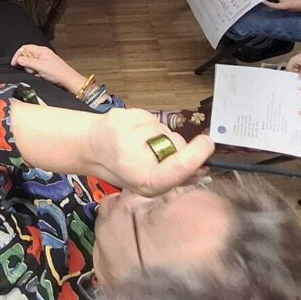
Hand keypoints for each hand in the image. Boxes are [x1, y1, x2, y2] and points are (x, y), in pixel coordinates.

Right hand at [12, 45, 84, 93]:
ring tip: (38, 73)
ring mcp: (42, 61)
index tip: (14, 63)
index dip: (18, 55)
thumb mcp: (41, 66)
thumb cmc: (58, 72)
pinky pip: (34, 70)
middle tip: (32, 70)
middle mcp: (41, 54)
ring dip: (31, 70)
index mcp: (41, 50)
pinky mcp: (43, 68)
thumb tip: (18, 59)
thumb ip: (28, 62)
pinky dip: (35, 73)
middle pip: (26, 57)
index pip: (25, 48)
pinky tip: (40, 76)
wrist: (68, 81)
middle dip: (26, 65)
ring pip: (29, 64)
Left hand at [87, 109, 214, 196]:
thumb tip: (203, 168)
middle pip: (177, 144)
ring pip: (163, 128)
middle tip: (157, 151)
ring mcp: (125, 135)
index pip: (178, 167)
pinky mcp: (121, 117)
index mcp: (145, 182)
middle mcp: (134, 160)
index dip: (197, 154)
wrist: (92, 148)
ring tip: (139, 142)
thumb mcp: (151, 182)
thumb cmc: (124, 168)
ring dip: (159, 134)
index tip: (208, 142)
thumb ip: (176, 177)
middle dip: (176, 145)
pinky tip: (133, 131)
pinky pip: (150, 117)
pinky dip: (147, 123)